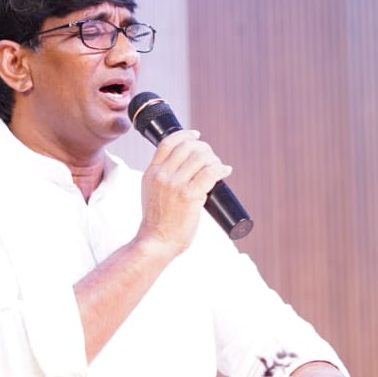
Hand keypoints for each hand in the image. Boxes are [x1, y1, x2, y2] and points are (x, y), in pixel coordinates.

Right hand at [138, 130, 230, 255]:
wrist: (156, 242)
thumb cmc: (158, 222)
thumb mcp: (151, 192)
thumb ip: (162, 177)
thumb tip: (183, 167)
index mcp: (152, 172)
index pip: (168, 142)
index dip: (185, 135)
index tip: (196, 135)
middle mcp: (162, 175)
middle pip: (188, 147)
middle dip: (205, 149)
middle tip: (212, 158)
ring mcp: (175, 185)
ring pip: (201, 158)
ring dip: (214, 160)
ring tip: (219, 167)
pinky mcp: (190, 196)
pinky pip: (210, 173)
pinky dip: (221, 169)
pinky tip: (225, 171)